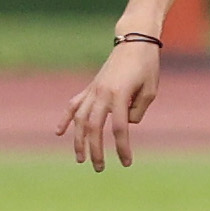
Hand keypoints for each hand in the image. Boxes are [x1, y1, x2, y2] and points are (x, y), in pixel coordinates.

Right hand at [56, 40, 162, 170]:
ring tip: (80, 158)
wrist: (134, 42)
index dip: (122, 147)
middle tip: (99, 168)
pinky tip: (58, 133)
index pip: (119, 128)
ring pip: (81, 120)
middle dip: (95, 150)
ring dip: (79, 140)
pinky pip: (74, 105)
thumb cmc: (147, 66)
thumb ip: (137, 111)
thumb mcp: (150, 90)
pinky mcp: (90, 88)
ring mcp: (93, 90)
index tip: (126, 163)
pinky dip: (65, 119)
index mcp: (120, 95)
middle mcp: (102, 94)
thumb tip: (125, 126)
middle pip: (95, 128)